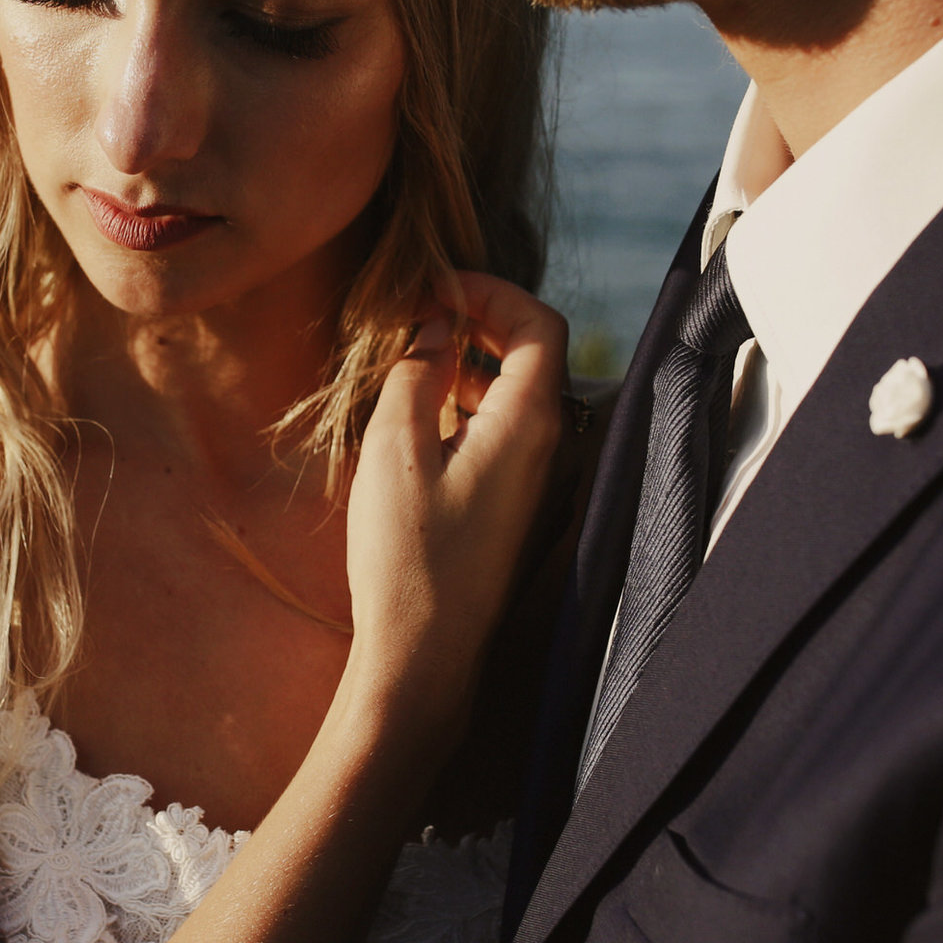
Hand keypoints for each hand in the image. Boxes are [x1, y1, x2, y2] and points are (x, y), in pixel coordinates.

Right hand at [343, 270, 567, 741]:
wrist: (423, 656)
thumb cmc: (406, 556)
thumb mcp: (394, 449)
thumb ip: (416, 373)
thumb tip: (434, 328)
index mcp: (529, 423)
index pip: (538, 323)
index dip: (490, 290)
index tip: (435, 286)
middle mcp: (548, 447)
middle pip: (533, 354)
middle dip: (479, 321)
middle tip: (418, 315)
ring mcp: (536, 480)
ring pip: (517, 394)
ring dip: (470, 364)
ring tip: (410, 362)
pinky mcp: (515, 507)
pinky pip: (504, 431)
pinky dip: (468, 405)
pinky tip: (420, 418)